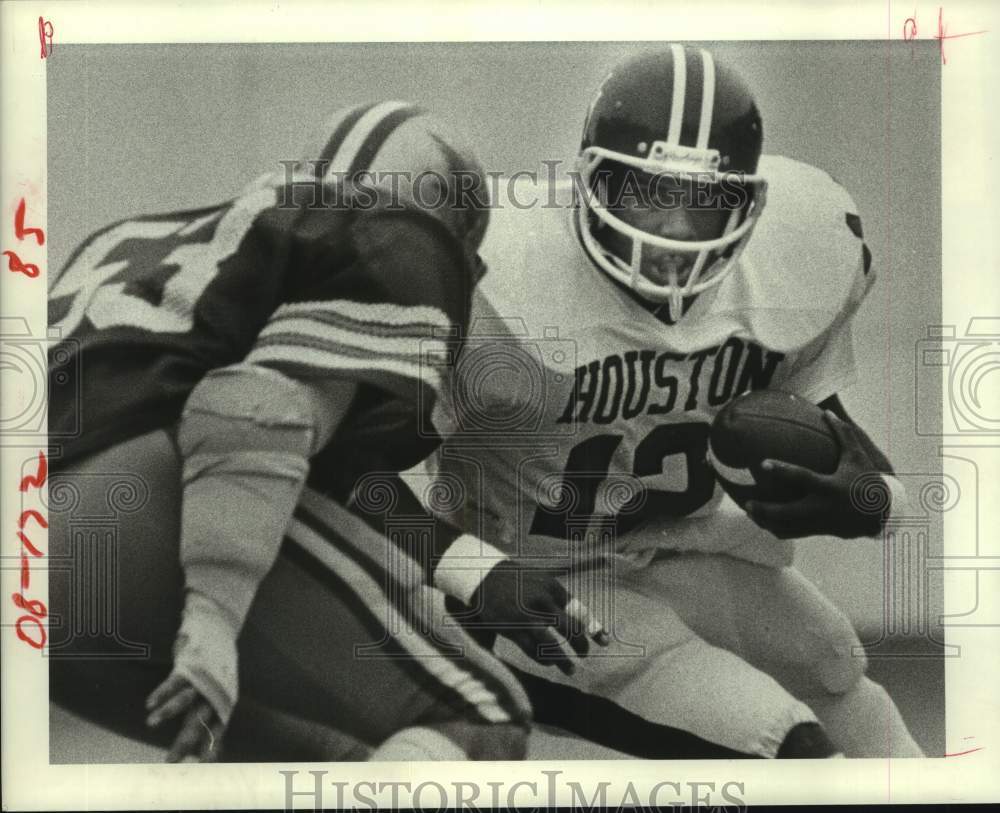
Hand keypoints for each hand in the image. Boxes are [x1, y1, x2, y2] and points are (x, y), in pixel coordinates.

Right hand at [146, 671, 224, 761]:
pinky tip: (149, 703)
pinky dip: (162, 693)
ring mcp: (201, 682)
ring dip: (167, 712)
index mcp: (220, 707)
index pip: (215, 733)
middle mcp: (212, 696)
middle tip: (169, 762)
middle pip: (197, 723)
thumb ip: (210, 727)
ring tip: (150, 724)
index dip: (209, 750)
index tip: (198, 768)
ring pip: (184, 699)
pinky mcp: (189, 668)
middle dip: (184, 742)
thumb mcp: (217, 700)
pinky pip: (174, 682)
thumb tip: (209, 759)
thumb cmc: (215, 678)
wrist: (221, 639)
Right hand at [468, 559, 608, 674]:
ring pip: (550, 645)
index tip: (605, 642)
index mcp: (552, 587)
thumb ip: (562, 598)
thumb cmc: (519, 579)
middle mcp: (541, 601)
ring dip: (563, 660)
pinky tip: (550, 663)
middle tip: (584, 654)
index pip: (580, 612)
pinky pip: (532, 650)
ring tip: (571, 670)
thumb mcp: (543, 579)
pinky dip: (543, 659)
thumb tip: (587, 614)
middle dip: (580, 645)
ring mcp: (526, 616)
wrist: (484, 576)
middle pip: (569, 629)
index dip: (594, 629)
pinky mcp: (512, 629)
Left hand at [745, 410, 887, 539]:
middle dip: (764, 510)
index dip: (781, 471)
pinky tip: (763, 521)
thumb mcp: (857, 456)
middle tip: (746, 501)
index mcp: (829, 487)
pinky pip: (792, 533)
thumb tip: (827, 410)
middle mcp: (822, 507)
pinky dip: (776, 528)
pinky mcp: (818, 531)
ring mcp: (819, 522)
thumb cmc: (867, 480)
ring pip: (786, 527)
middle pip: (786, 513)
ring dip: (765, 522)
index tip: (762, 463)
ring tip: (748, 511)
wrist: (882, 514)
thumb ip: (842, 433)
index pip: (801, 478)